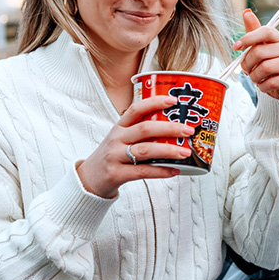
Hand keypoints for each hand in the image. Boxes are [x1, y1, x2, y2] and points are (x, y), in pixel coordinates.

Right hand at [77, 96, 193, 198]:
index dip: (155, 102)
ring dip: (169, 150)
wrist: (89, 179)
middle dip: (170, 128)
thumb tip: (176, 127)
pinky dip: (161, 171)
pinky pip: (142, 172)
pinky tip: (175, 170)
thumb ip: (142, 131)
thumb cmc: (113, 155)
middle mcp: (117, 139)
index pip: (136, 109)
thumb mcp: (121, 138)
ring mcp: (115, 156)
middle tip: (188, 130)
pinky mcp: (117, 174)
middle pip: (145, 129)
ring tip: (185, 152)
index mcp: (120, 126)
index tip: (174, 100)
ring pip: (145, 150)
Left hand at [234, 9, 278, 100]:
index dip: (248, 38)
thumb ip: (254, 32)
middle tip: (246, 70)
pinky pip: (271, 83)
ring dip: (254, 76)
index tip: (235, 47)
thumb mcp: (262, 47)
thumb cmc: (271, 63)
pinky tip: (264, 85)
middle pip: (260, 52)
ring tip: (255, 78)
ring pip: (265, 68)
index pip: (266, 31)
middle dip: (246, 64)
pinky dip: (262, 86)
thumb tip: (246, 12)